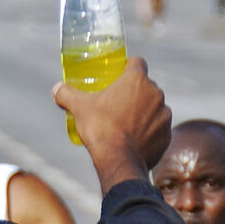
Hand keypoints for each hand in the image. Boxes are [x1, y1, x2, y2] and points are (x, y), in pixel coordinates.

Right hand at [52, 57, 171, 188]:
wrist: (120, 161)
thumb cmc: (101, 129)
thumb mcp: (79, 108)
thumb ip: (67, 94)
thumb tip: (56, 89)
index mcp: (137, 80)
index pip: (137, 62)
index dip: (128, 66)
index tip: (119, 75)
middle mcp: (156, 93)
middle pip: (146, 86)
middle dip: (135, 92)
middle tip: (118, 102)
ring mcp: (164, 114)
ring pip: (154, 107)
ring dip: (145, 111)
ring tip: (127, 123)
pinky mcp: (168, 134)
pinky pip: (159, 127)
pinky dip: (150, 131)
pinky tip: (136, 139)